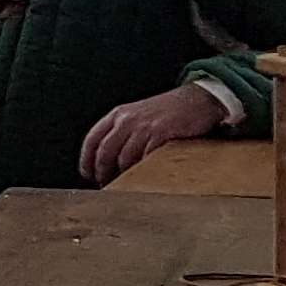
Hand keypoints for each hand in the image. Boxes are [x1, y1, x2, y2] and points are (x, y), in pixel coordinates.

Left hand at [83, 86, 223, 186]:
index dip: (87, 160)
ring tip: (125, 186)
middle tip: (106, 186)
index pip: (92, 140)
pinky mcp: (162, 133)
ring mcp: (144, 126)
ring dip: (123, 176)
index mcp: (117, 114)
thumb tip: (108, 160)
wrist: (199, 99)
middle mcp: (127, 119)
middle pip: (105, 152)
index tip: (88, 175)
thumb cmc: (169, 111)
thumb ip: (123, 132)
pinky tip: (144, 179)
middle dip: (102, 172)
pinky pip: (146, 158)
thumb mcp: (139, 115)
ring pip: (124, 158)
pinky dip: (143, 171)